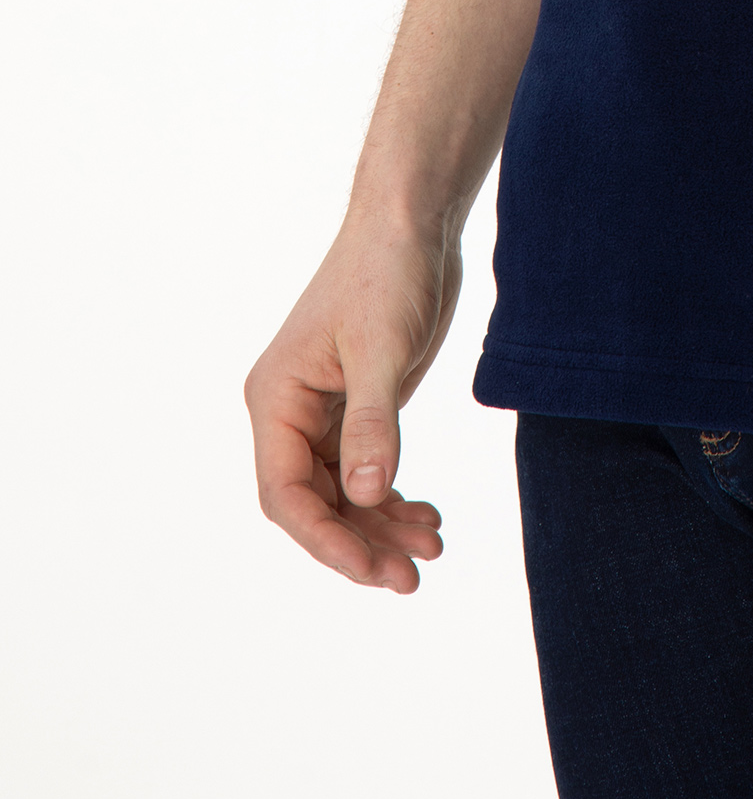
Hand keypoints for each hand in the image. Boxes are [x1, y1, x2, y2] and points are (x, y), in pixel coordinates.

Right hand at [244, 216, 458, 591]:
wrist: (413, 221)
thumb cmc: (387, 271)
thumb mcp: (382, 350)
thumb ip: (372, 425)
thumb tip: (366, 497)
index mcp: (275, 400)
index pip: (286, 495)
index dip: (326, 540)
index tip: (372, 569)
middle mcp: (290, 413)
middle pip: (315, 504)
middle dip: (360, 543)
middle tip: (412, 576)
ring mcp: (324, 412)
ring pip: (344, 493)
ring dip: (382, 526)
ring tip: (432, 549)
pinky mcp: (358, 405)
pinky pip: (365, 470)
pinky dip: (392, 497)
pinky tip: (427, 515)